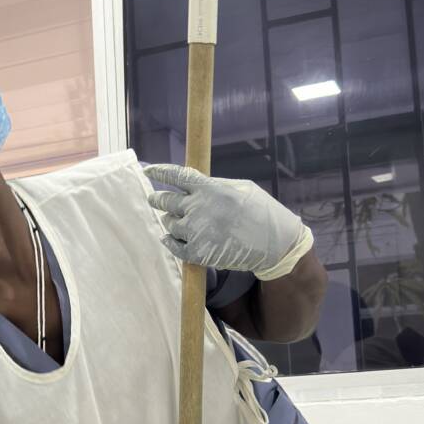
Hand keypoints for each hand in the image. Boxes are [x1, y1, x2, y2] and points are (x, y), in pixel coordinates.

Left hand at [143, 163, 313, 280]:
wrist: (275, 245)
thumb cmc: (262, 212)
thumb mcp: (241, 188)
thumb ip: (215, 185)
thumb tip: (194, 184)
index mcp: (210, 189)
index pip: (176, 176)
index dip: (159, 172)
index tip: (149, 170)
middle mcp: (198, 209)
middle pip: (165, 201)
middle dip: (157, 199)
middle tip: (154, 199)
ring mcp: (196, 232)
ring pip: (169, 223)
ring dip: (170, 221)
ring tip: (177, 221)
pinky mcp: (197, 252)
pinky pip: (173, 245)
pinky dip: (169, 241)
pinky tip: (168, 238)